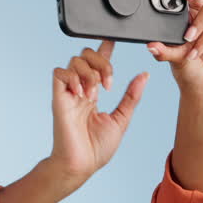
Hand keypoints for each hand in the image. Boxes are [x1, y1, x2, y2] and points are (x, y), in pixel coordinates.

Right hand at [49, 40, 149, 183]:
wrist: (81, 165)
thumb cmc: (96, 148)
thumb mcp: (121, 119)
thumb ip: (131, 96)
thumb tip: (144, 75)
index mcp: (93, 93)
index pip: (98, 62)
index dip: (105, 47)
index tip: (113, 37)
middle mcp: (80, 90)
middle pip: (85, 55)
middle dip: (102, 62)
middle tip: (109, 83)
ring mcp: (68, 94)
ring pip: (74, 60)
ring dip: (90, 72)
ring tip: (95, 93)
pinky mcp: (58, 99)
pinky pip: (59, 73)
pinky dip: (73, 77)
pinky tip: (82, 93)